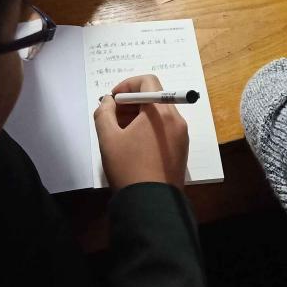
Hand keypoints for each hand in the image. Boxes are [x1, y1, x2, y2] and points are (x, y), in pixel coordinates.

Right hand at [94, 74, 188, 189]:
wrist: (151, 204)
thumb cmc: (128, 167)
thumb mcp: (108, 138)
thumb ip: (104, 113)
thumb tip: (108, 102)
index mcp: (161, 113)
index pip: (148, 81)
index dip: (127, 85)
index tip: (113, 99)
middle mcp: (176, 120)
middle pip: (155, 97)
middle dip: (132, 102)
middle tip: (112, 116)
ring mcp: (182, 136)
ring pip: (160, 114)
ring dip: (139, 115)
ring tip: (120, 132)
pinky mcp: (181, 150)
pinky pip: (165, 129)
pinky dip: (149, 128)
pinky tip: (134, 144)